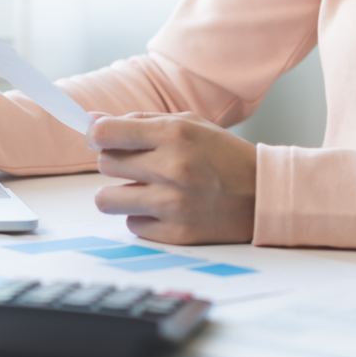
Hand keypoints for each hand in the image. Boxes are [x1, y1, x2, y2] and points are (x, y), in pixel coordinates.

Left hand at [87, 112, 257, 244]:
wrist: (264, 195)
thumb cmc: (222, 155)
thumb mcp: (188, 124)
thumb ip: (139, 122)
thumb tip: (91, 122)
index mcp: (174, 134)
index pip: (106, 134)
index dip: (95, 136)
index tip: (100, 139)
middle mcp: (172, 169)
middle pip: (104, 165)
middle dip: (115, 163)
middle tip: (137, 164)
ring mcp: (174, 205)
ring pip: (107, 200)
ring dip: (121, 194)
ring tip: (144, 188)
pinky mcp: (177, 234)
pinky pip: (132, 225)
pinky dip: (143, 217)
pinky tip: (165, 208)